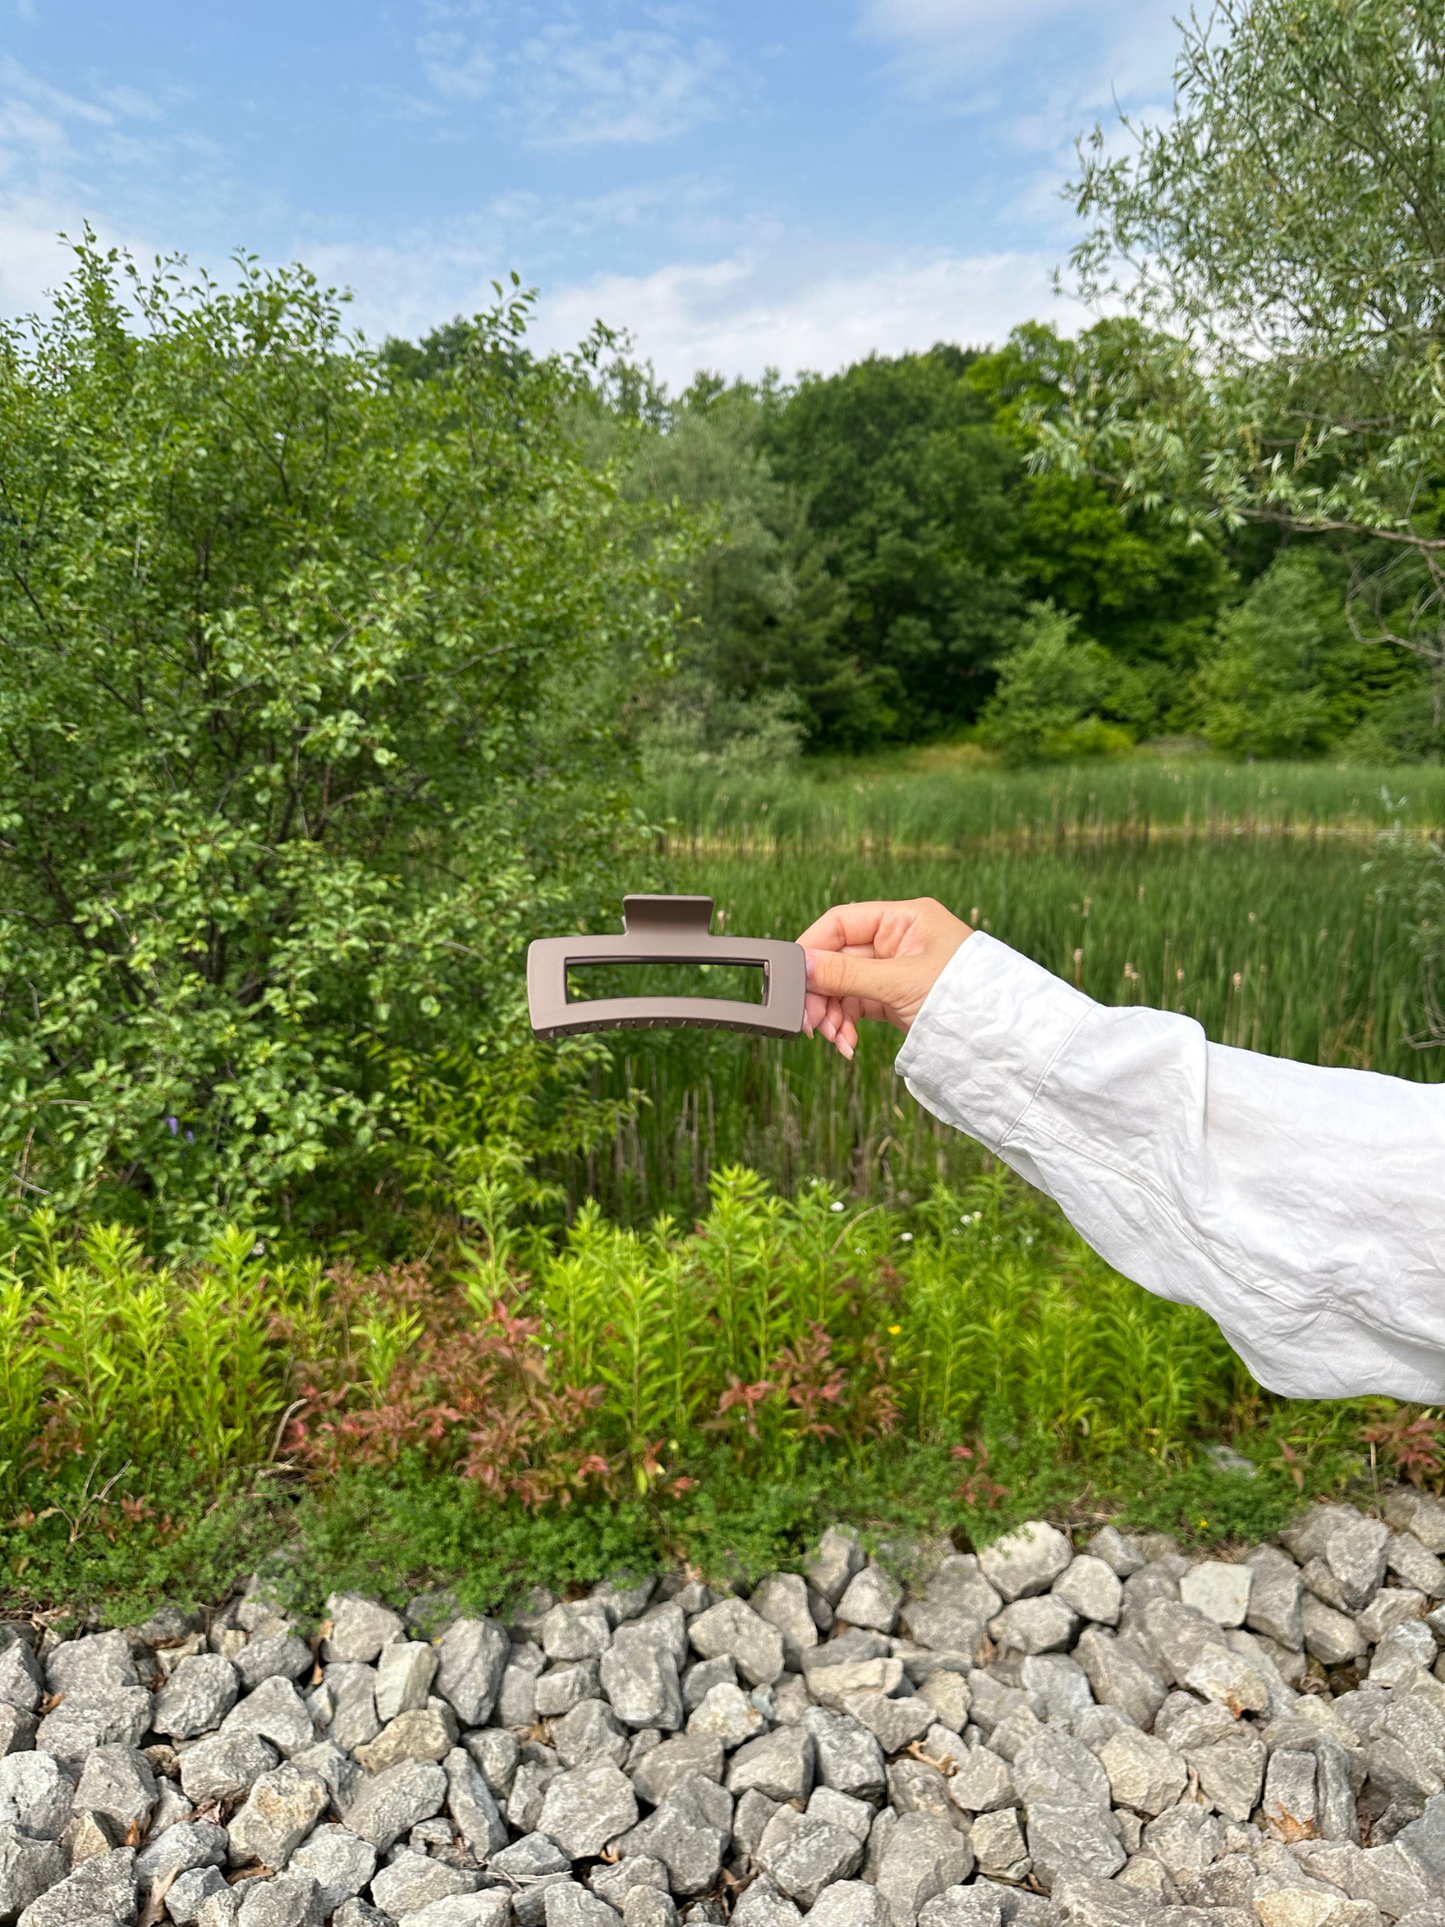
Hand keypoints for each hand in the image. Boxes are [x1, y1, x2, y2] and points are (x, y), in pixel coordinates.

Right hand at [795, 898, 972, 1058]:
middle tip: (810, 1022)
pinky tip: (847, 1043)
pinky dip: (846, 1024)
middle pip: (838, 958)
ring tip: (835, 1039)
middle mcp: (898, 940)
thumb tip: (802, 964)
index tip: (794, 977)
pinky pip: (856, 1005)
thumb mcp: (900, 982)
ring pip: (844, 986)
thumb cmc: (965, 996)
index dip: (813, 948)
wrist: (1001, 1039)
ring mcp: (895, 970)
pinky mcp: (894, 998)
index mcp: (904, 918)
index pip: (841, 923)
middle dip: (822, 992)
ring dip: (832, 1013)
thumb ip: (846, 973)